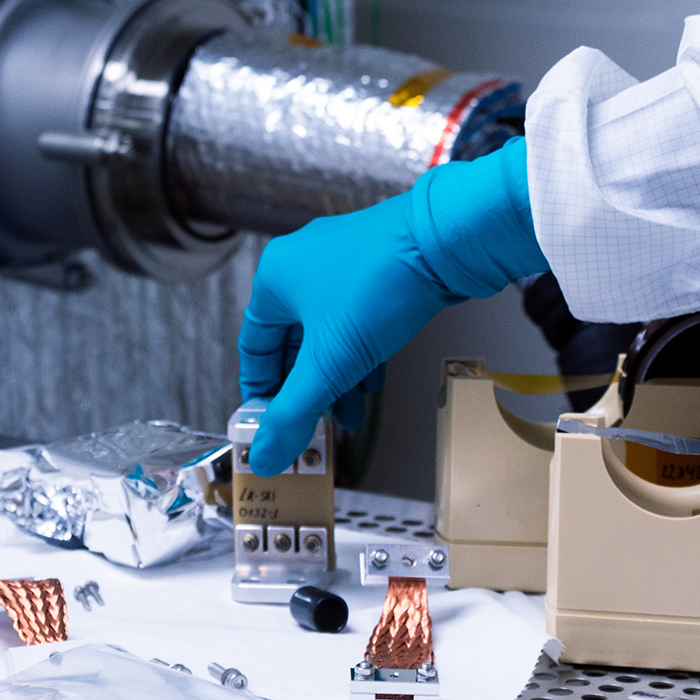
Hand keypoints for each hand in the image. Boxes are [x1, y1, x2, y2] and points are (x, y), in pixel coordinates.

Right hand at [238, 138, 547, 473]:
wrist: (446, 241)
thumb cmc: (379, 287)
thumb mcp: (330, 362)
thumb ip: (294, 414)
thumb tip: (263, 457)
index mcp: (275, 279)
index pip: (254, 347)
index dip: (261, 392)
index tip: (270, 426)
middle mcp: (303, 265)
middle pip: (293, 343)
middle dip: (307, 390)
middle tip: (315, 427)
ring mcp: (342, 263)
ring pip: (329, 334)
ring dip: (336, 377)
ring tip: (350, 414)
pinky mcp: (377, 267)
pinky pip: (357, 319)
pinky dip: (360, 354)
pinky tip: (373, 381)